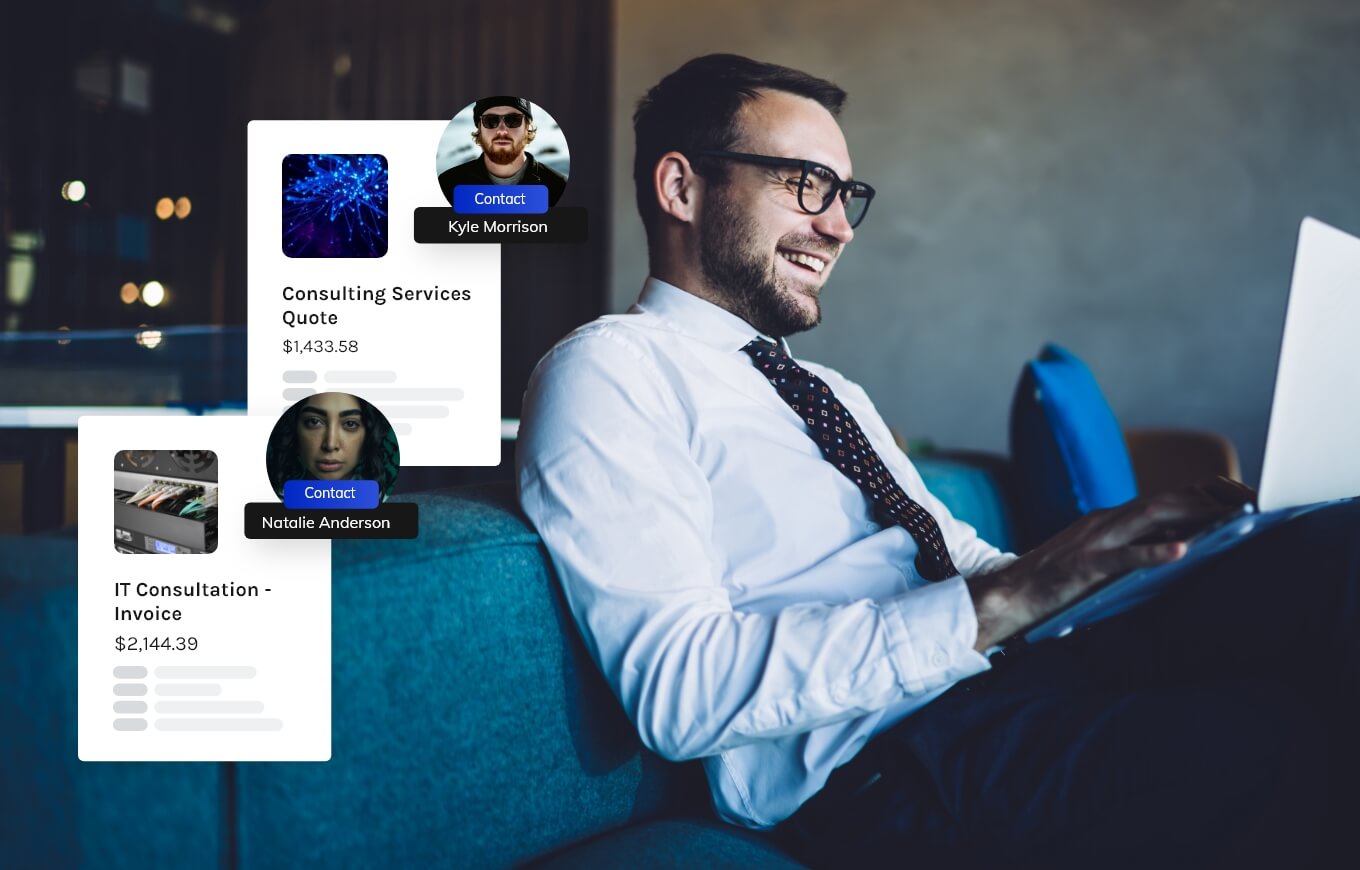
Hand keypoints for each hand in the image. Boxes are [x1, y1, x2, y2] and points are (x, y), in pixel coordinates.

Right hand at [968, 476, 1255, 648]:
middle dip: (1211, 498)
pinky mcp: (1083, 565)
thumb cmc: (1056, 583)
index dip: (1206, 494)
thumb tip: (1183, 546)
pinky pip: (1123, 556)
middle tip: (1253, 502)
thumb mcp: (1103, 559)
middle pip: (1166, 500)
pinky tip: (1180, 553)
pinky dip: (1153, 553)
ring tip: (1230, 516)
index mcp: (1112, 519)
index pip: (1166, 498)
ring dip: (1193, 515)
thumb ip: (1135, 549)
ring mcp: (1094, 540)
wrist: (1008, 594)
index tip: (1245, 497)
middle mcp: (1106, 521)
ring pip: (1149, 518)